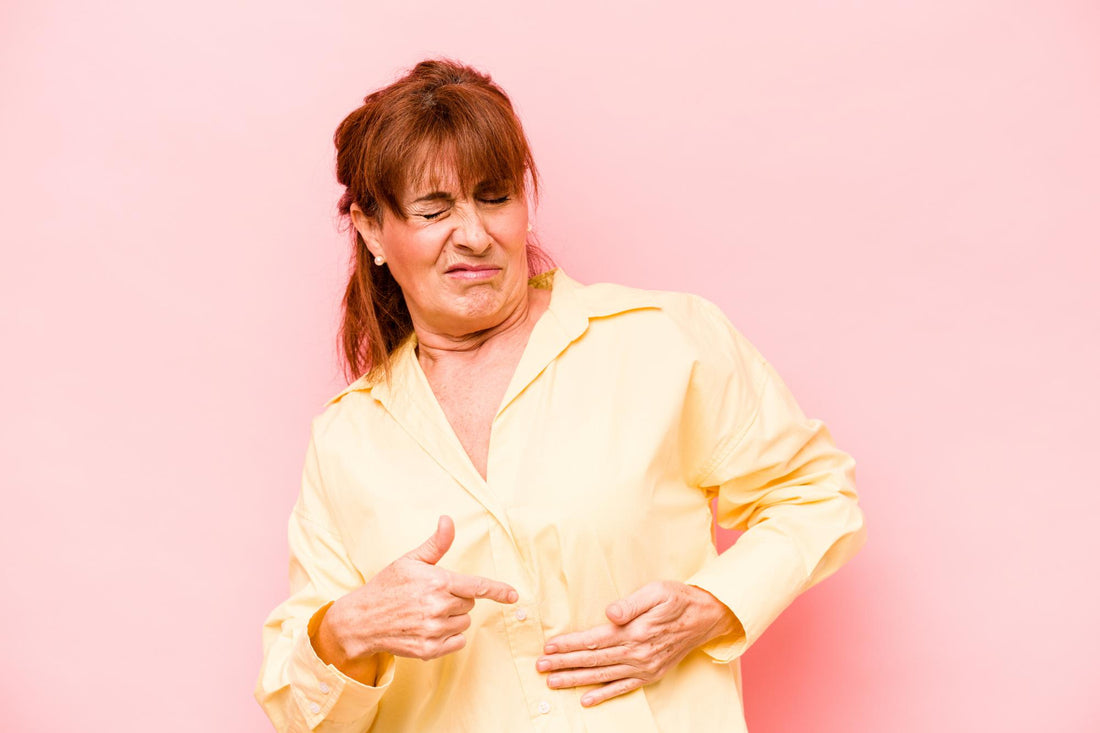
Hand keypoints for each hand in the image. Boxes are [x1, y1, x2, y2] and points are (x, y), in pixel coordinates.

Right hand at [316, 515, 517, 673]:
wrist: (361, 620)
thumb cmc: (387, 587)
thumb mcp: (410, 561)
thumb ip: (436, 544)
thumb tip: (448, 519)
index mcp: (437, 582)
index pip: (476, 586)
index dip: (498, 590)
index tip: (513, 595)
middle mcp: (437, 607)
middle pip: (469, 604)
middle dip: (458, 599)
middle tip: (433, 596)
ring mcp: (433, 631)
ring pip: (464, 623)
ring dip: (453, 618)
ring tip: (428, 612)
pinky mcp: (429, 650)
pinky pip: (457, 642)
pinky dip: (449, 636)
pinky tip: (429, 628)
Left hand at [535, 581, 737, 706]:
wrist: (706, 617)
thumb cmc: (679, 598)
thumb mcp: (657, 591)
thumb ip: (631, 603)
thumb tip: (609, 613)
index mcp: (636, 631)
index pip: (595, 639)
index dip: (570, 644)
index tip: (549, 647)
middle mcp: (638, 653)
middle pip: (593, 660)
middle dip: (564, 664)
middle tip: (540, 667)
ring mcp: (645, 667)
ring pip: (603, 676)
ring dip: (576, 680)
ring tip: (553, 683)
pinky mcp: (651, 674)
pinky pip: (623, 688)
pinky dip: (603, 695)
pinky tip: (586, 699)